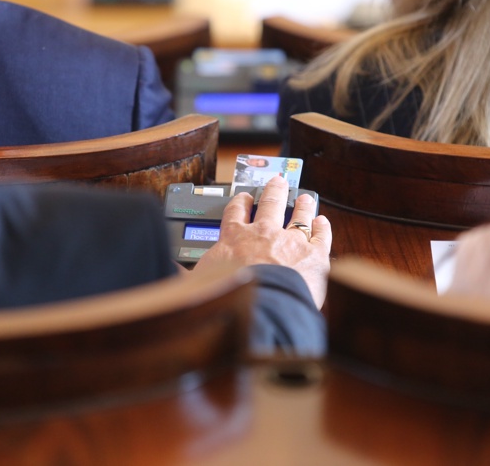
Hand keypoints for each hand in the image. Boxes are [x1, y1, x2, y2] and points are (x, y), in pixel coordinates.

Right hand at [194, 176, 331, 307]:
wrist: (263, 308)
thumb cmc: (230, 296)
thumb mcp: (198, 282)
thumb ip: (185, 274)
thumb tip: (167, 270)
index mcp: (235, 238)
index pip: (236, 212)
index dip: (240, 202)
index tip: (243, 198)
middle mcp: (264, 233)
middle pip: (271, 204)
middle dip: (275, 191)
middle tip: (278, 182)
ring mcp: (291, 241)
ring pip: (300, 215)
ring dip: (303, 204)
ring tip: (306, 198)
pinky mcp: (314, 255)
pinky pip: (321, 236)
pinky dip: (323, 227)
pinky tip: (323, 222)